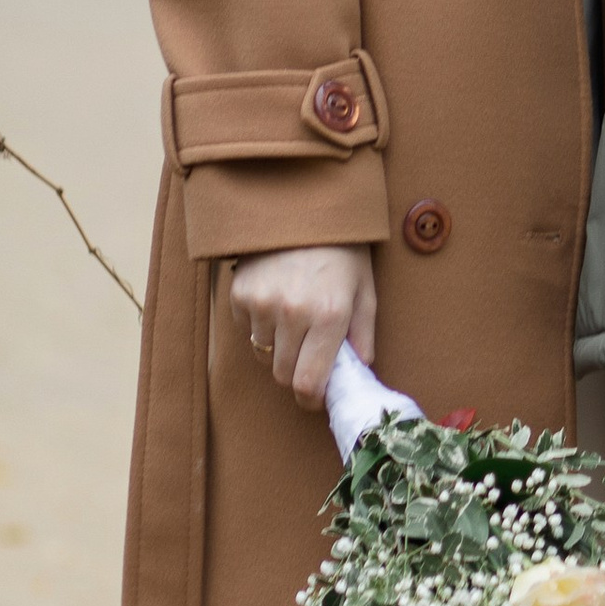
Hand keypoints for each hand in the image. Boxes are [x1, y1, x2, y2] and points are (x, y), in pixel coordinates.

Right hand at [232, 244, 376, 409]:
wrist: (303, 206)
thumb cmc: (342, 249)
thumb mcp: (364, 289)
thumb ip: (364, 335)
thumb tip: (359, 371)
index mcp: (330, 315)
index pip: (308, 384)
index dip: (311, 399)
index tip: (315, 396)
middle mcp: (293, 313)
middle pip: (283, 375)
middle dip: (296, 373)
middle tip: (308, 355)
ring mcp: (262, 303)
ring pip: (263, 353)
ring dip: (278, 347)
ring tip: (294, 318)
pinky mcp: (240, 293)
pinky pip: (247, 329)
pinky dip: (260, 324)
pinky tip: (276, 298)